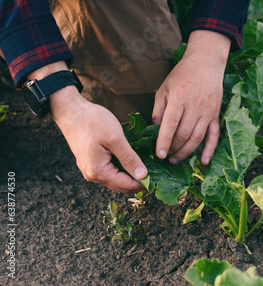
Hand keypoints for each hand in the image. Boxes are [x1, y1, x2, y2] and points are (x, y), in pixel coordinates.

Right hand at [30, 61, 147, 192]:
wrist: (71, 111)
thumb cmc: (92, 122)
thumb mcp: (115, 139)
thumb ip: (129, 159)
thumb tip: (143, 175)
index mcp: (98, 172)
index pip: (125, 185)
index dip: (143, 184)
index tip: (158, 178)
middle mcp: (93, 175)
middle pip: (121, 185)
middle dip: (138, 181)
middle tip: (156, 173)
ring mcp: (90, 169)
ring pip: (116, 178)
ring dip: (130, 175)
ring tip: (148, 167)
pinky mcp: (91, 162)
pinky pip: (110, 171)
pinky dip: (122, 169)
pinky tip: (133, 161)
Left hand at [152, 30, 230, 164]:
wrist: (206, 63)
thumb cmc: (182, 75)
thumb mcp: (164, 89)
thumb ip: (159, 110)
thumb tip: (155, 130)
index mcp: (179, 99)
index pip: (170, 125)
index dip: (164, 142)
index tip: (159, 154)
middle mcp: (194, 107)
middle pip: (183, 134)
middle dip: (173, 149)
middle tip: (165, 157)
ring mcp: (207, 112)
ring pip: (197, 138)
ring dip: (186, 152)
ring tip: (176, 159)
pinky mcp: (216, 115)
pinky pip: (214, 136)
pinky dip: (210, 150)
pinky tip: (203, 162)